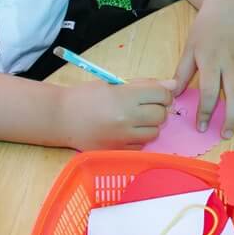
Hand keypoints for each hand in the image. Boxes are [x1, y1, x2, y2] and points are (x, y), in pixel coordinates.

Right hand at [56, 80, 173, 148]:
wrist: (60, 118)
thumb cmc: (85, 96)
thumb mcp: (113, 84)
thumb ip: (144, 84)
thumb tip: (173, 85)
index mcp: (125, 97)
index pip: (162, 94)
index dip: (162, 92)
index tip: (154, 93)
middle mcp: (126, 119)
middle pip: (161, 114)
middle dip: (157, 108)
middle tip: (143, 105)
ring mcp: (122, 138)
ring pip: (154, 132)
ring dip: (149, 124)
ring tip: (133, 118)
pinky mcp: (118, 151)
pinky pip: (141, 145)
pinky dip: (138, 138)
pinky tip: (125, 130)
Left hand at [174, 0, 233, 134]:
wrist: (229, 4)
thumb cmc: (206, 27)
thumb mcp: (189, 47)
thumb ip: (182, 72)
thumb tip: (174, 95)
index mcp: (211, 60)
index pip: (209, 91)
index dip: (206, 111)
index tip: (202, 127)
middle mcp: (232, 62)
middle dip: (232, 117)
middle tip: (227, 134)